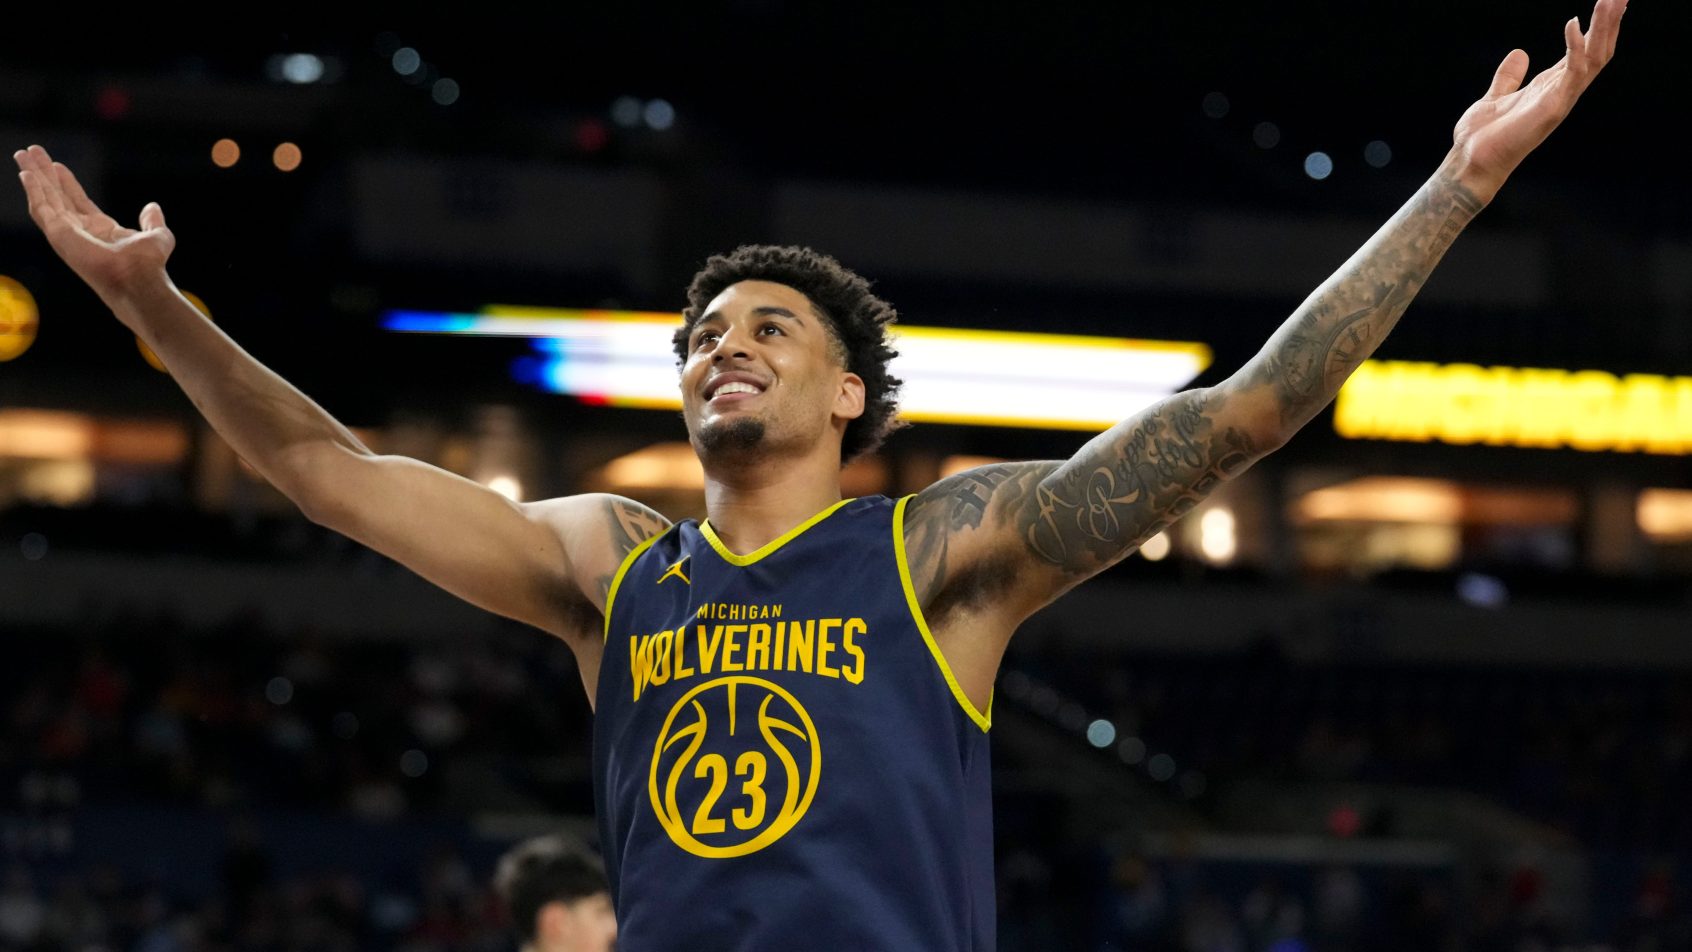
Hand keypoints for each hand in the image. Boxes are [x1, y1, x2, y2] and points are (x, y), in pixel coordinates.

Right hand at [14, 144, 175, 307]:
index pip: (77, 200)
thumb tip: (152, 207)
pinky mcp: (58, 234)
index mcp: (100, 229)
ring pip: (44, 199)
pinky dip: (33, 191)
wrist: (138, 278)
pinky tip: (26, 174)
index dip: (66, 182)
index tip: (56, 165)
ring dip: (33, 177)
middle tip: (30, 152)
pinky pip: (41, 209)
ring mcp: (66, 233)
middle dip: (43, 174)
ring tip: (22, 155)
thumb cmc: (148, 264)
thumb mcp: (157, 236)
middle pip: (56, 196)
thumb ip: (153, 221)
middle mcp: (80, 230)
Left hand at [1448, 0, 1624, 198]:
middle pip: (1597, 52)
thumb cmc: (1482, 136)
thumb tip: (1519, 54)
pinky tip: (1573, 24)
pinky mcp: (1551, 108)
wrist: (1470, 162)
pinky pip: (1571, 73)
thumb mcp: (1496, 96)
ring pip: (1593, 59)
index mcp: (1550, 87)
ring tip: (1612, 0)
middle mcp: (1561, 92)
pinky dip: (1574, 48)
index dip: (1597, 28)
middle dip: (1609, 23)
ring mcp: (1560, 100)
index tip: (1609, 2)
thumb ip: (1509, 76)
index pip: (1583, 52)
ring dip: (1603, 29)